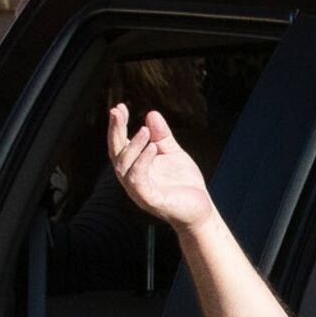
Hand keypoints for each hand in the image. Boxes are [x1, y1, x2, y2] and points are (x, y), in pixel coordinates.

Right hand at [104, 103, 218, 231]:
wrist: (200, 209)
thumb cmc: (184, 183)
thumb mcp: (172, 153)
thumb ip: (162, 135)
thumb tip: (151, 113)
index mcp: (135, 167)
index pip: (120, 145)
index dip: (117, 126)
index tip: (119, 107)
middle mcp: (132, 179)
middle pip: (116, 154)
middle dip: (115, 131)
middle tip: (118, 111)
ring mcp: (139, 191)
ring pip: (124, 168)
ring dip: (132, 147)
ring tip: (144, 131)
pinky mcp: (150, 200)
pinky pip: (139, 181)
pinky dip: (142, 163)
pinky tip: (152, 148)